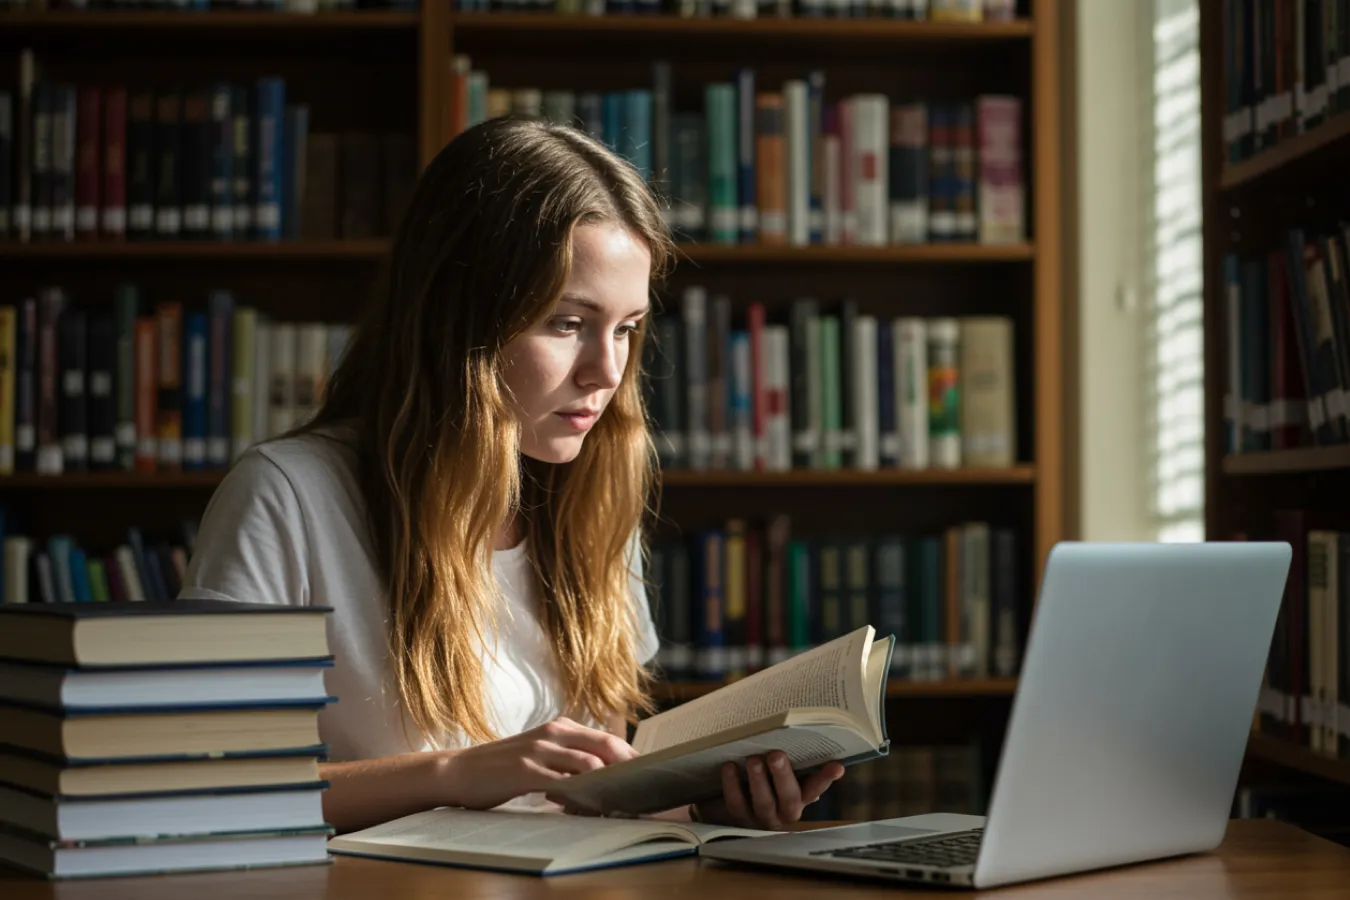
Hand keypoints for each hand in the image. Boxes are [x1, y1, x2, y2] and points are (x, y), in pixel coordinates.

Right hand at [441, 716, 637, 810]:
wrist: (458, 770)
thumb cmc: (501, 767)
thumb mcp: (539, 753)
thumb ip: (566, 759)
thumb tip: (600, 775)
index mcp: (559, 727)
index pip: (606, 738)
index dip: (629, 756)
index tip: (646, 773)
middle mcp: (552, 732)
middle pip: (604, 745)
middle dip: (627, 766)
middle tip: (642, 787)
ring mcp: (538, 750)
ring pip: (587, 762)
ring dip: (606, 783)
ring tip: (617, 801)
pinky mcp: (524, 770)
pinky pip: (560, 781)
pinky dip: (578, 794)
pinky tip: (584, 806)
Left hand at [692, 751, 843, 830]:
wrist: (730, 807)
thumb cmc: (762, 783)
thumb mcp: (778, 774)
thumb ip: (791, 762)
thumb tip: (797, 733)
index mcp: (799, 798)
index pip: (815, 788)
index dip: (825, 779)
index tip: (837, 766)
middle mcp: (784, 812)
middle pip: (789, 798)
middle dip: (783, 776)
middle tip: (776, 755)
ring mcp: (762, 818)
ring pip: (763, 803)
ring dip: (758, 781)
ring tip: (753, 759)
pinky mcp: (738, 819)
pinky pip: (736, 804)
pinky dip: (732, 785)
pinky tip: (729, 766)